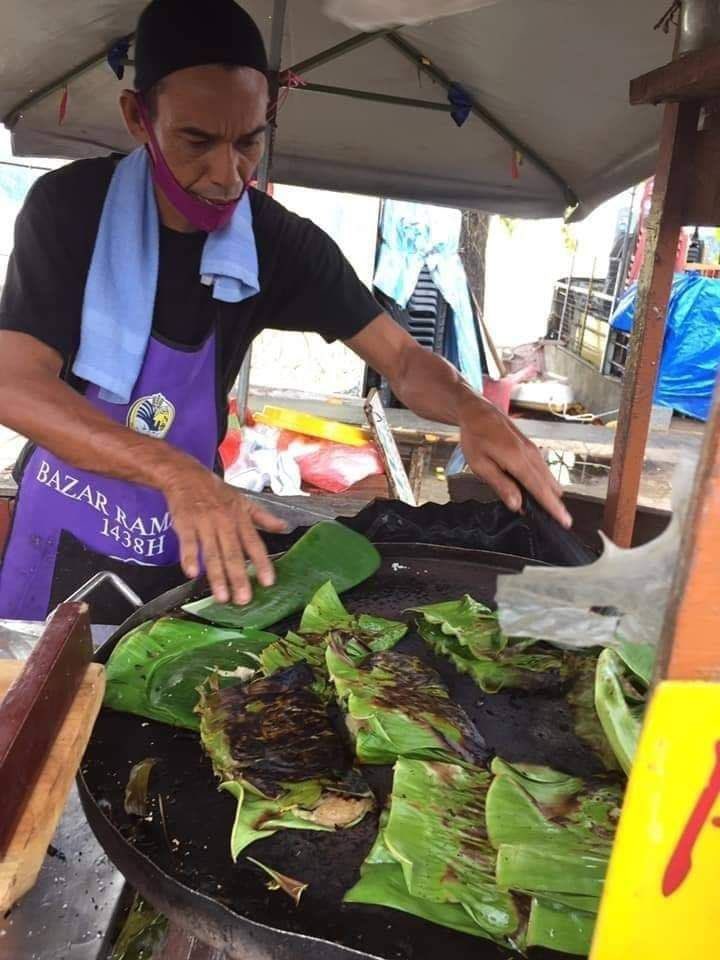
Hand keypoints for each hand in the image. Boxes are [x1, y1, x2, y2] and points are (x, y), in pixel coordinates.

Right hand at [161, 458, 286, 603]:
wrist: (186, 476)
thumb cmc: (217, 492)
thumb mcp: (244, 501)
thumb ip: (263, 518)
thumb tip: (284, 528)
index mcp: (241, 518)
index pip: (254, 544)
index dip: (262, 563)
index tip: (268, 582)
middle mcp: (225, 522)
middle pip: (233, 553)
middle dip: (239, 577)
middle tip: (243, 599)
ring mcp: (205, 523)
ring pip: (212, 553)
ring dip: (216, 575)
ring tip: (221, 597)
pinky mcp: (185, 523)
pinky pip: (188, 542)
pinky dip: (189, 557)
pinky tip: (192, 574)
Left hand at [458, 396, 571, 528]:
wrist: (478, 411)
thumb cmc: (475, 438)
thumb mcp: (480, 464)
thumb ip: (501, 484)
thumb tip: (518, 505)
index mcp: (517, 460)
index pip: (539, 489)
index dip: (553, 507)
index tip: (566, 521)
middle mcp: (530, 454)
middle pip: (548, 484)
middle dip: (555, 504)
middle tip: (561, 523)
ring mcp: (532, 450)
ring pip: (547, 476)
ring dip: (550, 493)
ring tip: (552, 511)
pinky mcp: (531, 447)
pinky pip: (542, 469)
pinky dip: (544, 482)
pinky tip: (540, 492)